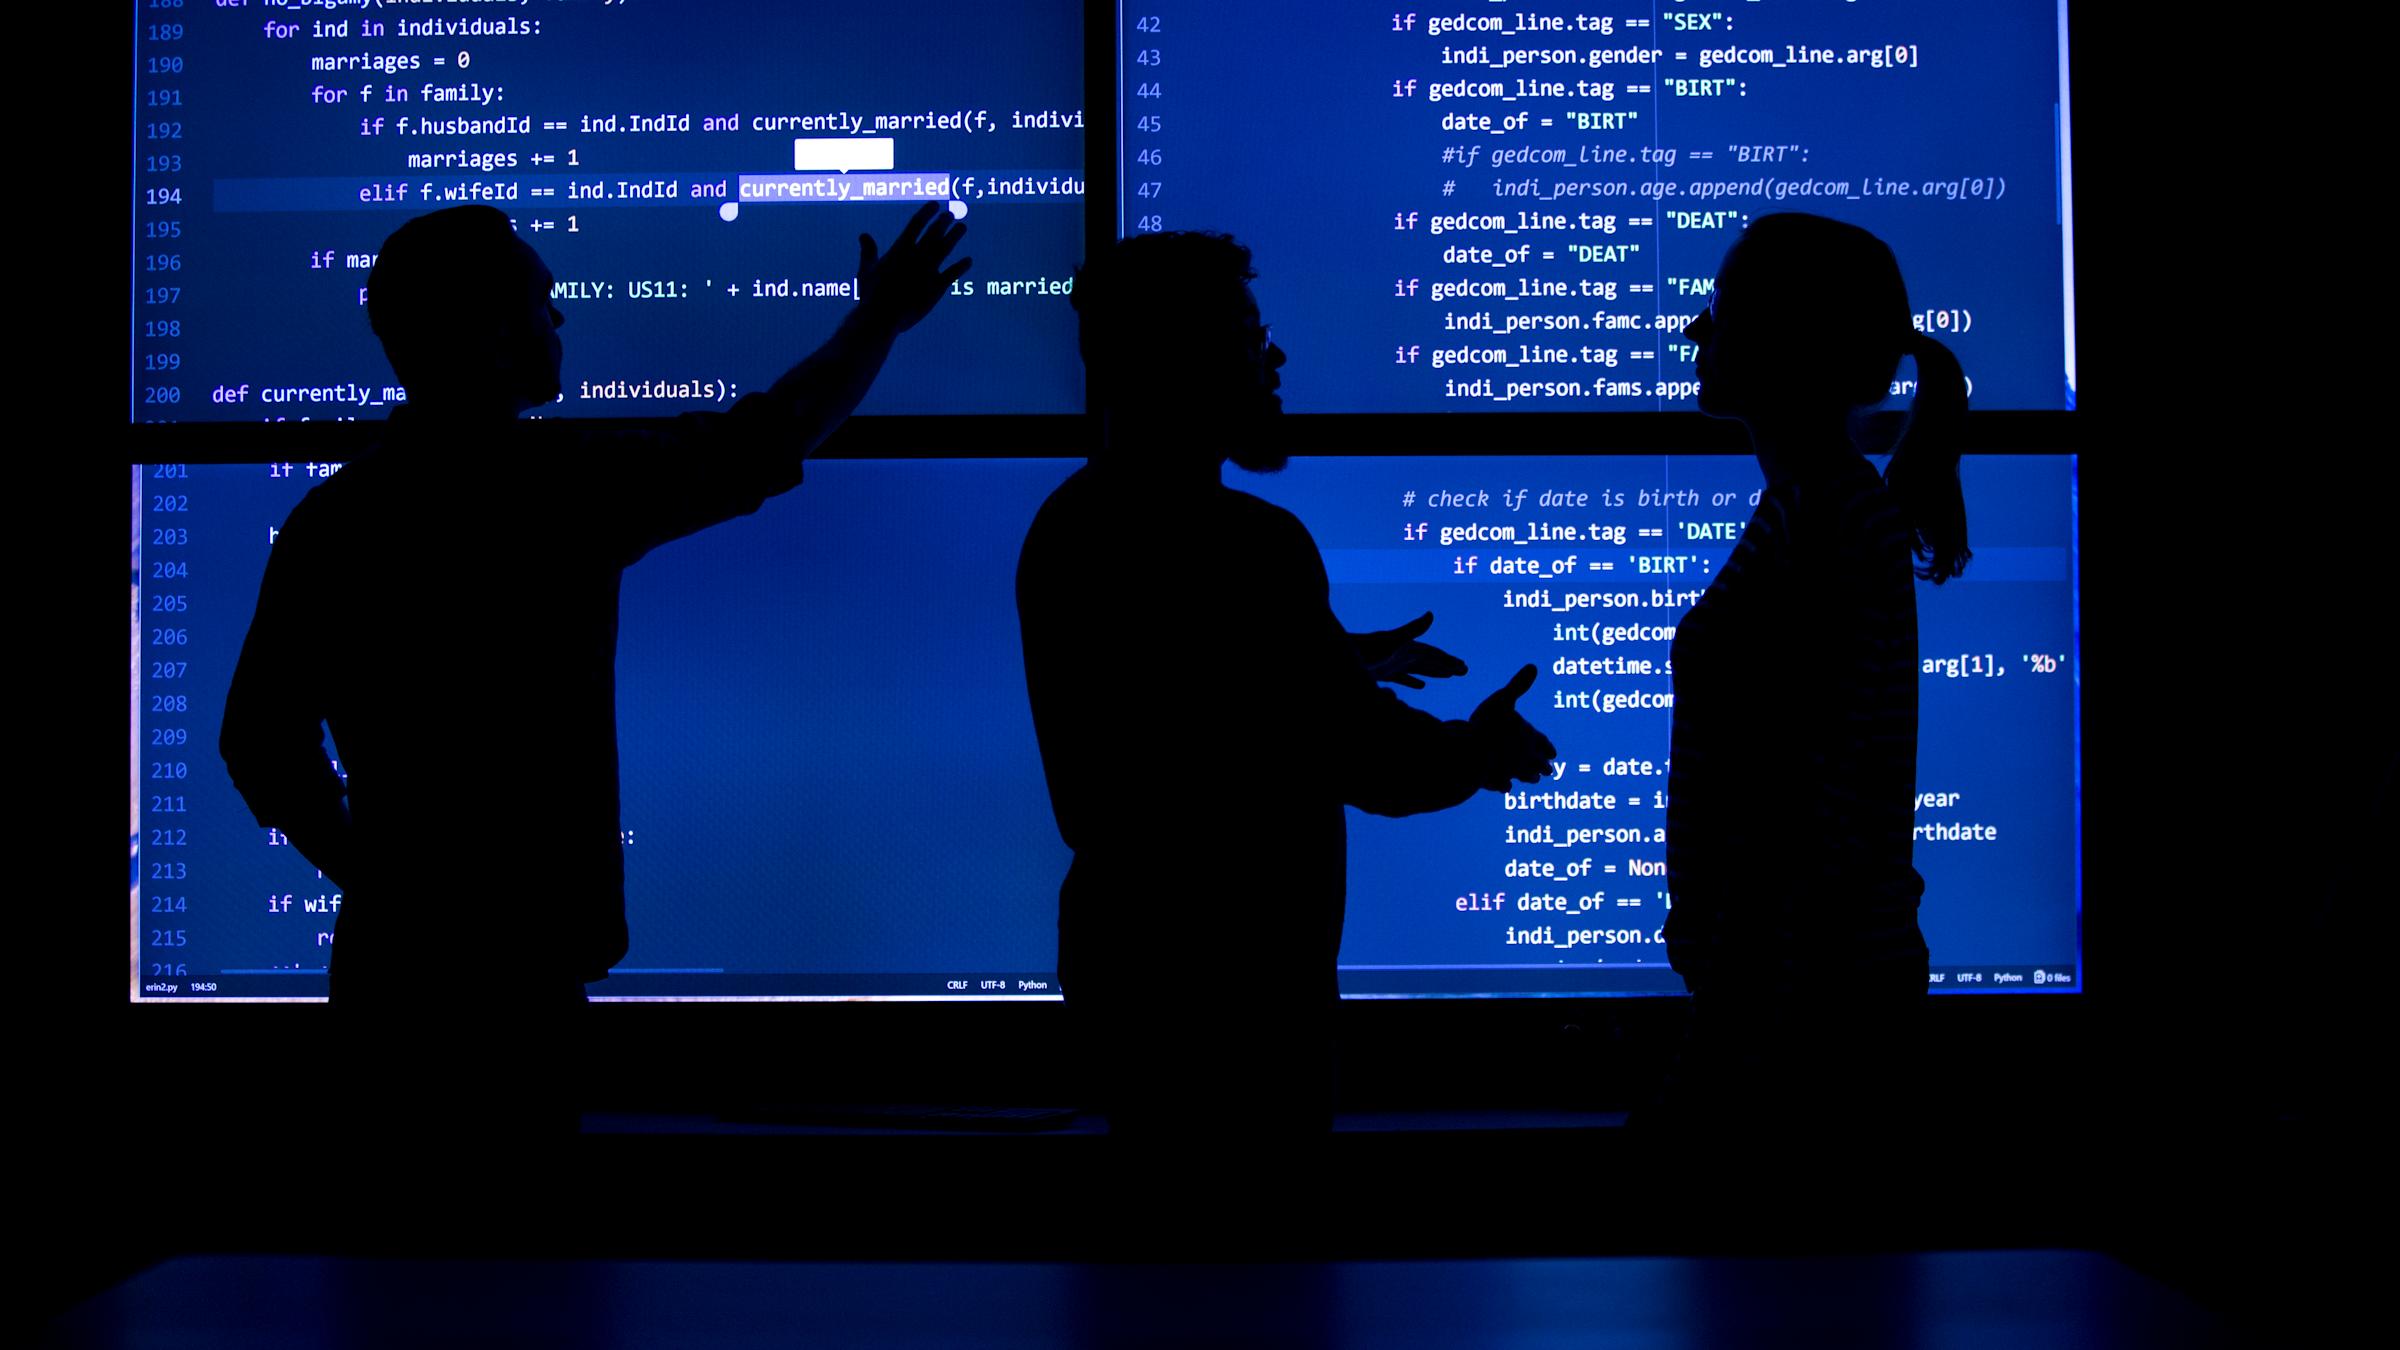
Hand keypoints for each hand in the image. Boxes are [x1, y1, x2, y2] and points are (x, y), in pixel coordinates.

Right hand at [856, 201, 971, 332]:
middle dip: (943, 222)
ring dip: (955, 236)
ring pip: (946, 248)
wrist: (883, 317)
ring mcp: (929, 271)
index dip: (927, 213)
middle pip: (934, 233)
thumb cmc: (871, 295)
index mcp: (900, 249)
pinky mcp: (937, 288)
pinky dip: (961, 266)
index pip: (916, 224)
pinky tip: (968, 261)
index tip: (935, 205)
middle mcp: (917, 256)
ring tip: (962, 226)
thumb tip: (864, 235)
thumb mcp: (866, 270)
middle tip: (950, 214)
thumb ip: (868, 251)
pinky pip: (953, 273)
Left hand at [1353, 611, 1467, 687]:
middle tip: (1464, 671)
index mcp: (1405, 647)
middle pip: (1428, 660)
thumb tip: (1431, 614)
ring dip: (1434, 671)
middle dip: (1446, 665)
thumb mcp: (1390, 639)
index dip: (1448, 660)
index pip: (1432, 654)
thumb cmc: (1363, 648)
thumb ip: (1411, 629)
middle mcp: (1400, 653)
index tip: (1463, 666)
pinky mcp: (1381, 672)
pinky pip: (1402, 677)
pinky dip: (1414, 680)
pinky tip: (1421, 685)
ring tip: (1449, 675)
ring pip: (1418, 668)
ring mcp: (1390, 662)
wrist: (1337, 653)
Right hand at [1469, 664, 1554, 789]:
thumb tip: (1533, 666)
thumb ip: (1518, 685)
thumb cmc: (1487, 725)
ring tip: (1533, 779)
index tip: (1553, 754)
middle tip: (1549, 771)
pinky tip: (1506, 786)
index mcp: (1529, 737)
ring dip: (1530, 777)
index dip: (1548, 747)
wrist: (1469, 754)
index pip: (1544, 743)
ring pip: (1525, 776)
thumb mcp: (1503, 699)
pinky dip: (1506, 785)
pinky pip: (1504, 785)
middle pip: (1538, 763)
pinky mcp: (1495, 781)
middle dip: (1543, 766)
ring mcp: (1510, 772)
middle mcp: (1524, 757)